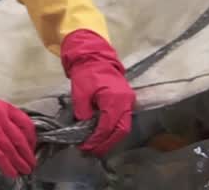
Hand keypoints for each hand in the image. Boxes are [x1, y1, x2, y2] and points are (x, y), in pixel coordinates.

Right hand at [0, 82, 36, 177]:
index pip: (25, 122)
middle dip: (27, 152)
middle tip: (32, 164)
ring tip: (25, 170)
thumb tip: (17, 139)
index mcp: (3, 106)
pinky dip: (6, 165)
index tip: (33, 148)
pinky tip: (11, 172)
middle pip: (19, 137)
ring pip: (10, 147)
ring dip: (19, 161)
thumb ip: (3, 121)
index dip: (31, 138)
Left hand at [62, 29, 135, 156]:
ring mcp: (129, 101)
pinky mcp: (126, 102)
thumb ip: (83, 112)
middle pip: (121, 130)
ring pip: (124, 128)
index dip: (98, 139)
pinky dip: (113, 131)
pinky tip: (102, 136)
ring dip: (111, 139)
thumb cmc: (86, 73)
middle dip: (106, 143)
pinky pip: (123, 121)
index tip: (86, 146)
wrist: (95, 57)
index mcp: (115, 98)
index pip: (108, 125)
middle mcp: (126, 101)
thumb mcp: (80, 92)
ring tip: (95, 146)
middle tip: (92, 151)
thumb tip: (84, 127)